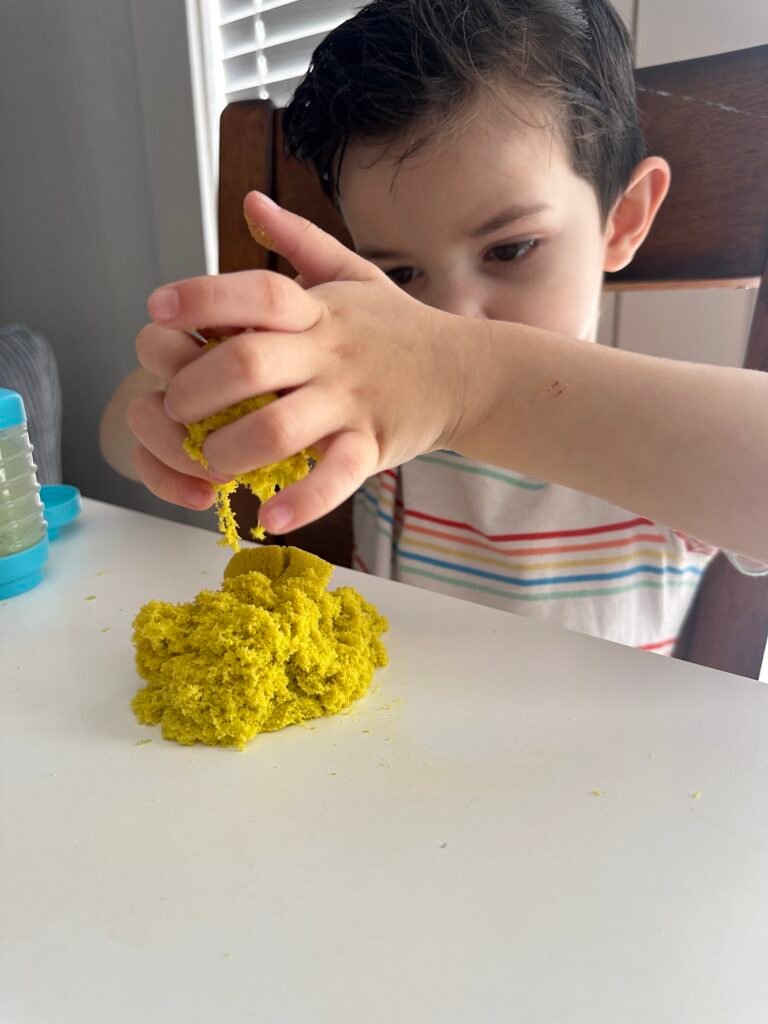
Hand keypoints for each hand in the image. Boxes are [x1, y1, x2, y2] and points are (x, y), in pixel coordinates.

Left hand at [131, 192, 471, 531]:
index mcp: (318, 309)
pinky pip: (335, 476)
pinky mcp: (372, 445)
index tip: (157, 309)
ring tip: (208, 460)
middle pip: (247, 363)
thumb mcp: (352, 272)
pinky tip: (269, 518)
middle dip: (194, 389)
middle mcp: (330, 352)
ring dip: (229, 449)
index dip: (200, 298)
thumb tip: (249, 202)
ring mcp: (351, 401)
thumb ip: (298, 239)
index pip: (255, 290)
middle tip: (174, 408)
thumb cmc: (398, 326)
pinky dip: (302, 501)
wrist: (467, 371)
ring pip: (277, 427)